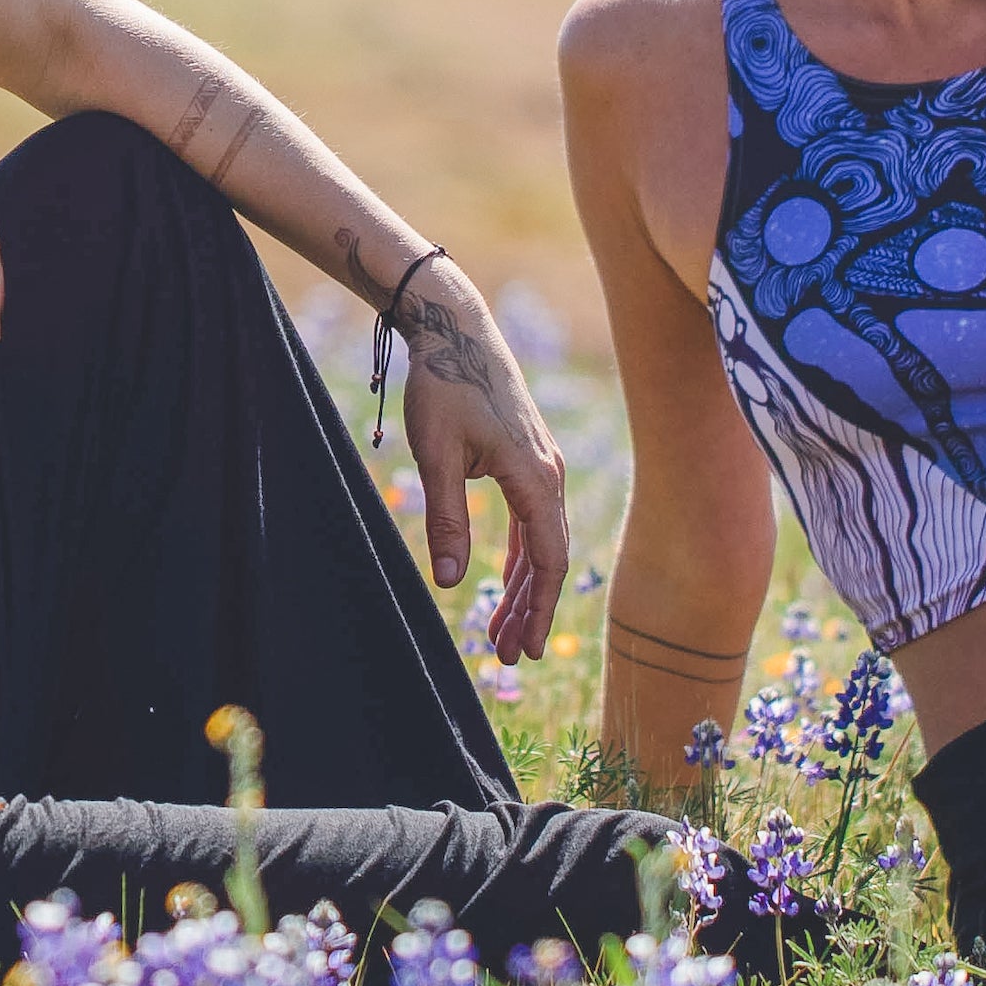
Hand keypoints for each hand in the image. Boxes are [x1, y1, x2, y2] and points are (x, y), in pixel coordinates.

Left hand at [388, 262, 572, 661]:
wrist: (456, 329)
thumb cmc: (443, 386)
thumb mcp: (436, 455)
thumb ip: (446, 519)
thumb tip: (451, 581)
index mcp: (534, 477)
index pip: (546, 560)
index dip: (538, 609)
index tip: (527, 648)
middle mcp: (549, 474)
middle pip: (549, 558)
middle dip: (531, 609)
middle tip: (510, 656)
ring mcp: (542, 466)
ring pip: (542, 542)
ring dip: (526, 587)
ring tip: (505, 630)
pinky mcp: (528, 459)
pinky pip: (533, 521)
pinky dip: (523, 556)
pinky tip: (510, 582)